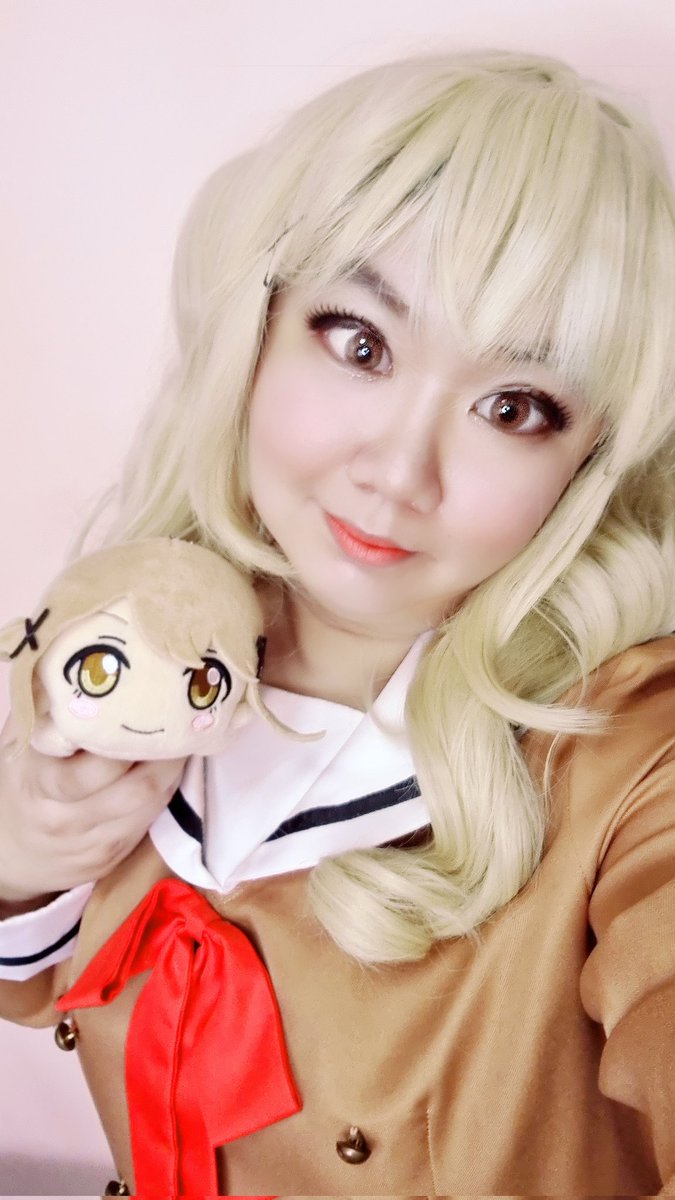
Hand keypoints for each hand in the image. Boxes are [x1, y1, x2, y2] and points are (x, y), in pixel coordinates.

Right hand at [0, 717, 184, 907]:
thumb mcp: (24, 742)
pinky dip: (165, 793)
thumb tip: (82, 660)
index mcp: (40, 780)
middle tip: (181, 723)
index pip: (100, 763)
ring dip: (173, 772)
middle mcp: (64, 816)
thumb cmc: (22, 780)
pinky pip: (149, 821)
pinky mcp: (109, 859)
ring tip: (181, 742)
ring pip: (151, 804)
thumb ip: (49, 706)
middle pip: (138, 787)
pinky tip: (168, 770)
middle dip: (167, 754)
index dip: (133, 736)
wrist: (8, 850)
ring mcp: (89, 843)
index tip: (150, 707)